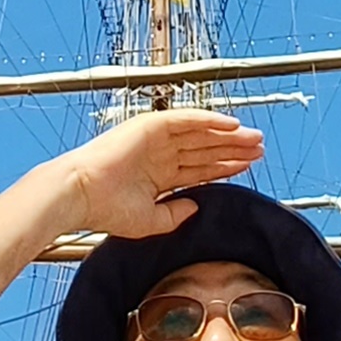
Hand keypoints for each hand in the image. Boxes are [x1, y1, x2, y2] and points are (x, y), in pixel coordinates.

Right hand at [57, 108, 264, 240]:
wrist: (81, 196)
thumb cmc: (105, 209)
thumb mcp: (150, 221)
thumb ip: (175, 214)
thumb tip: (196, 208)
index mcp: (158, 174)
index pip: (200, 169)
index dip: (225, 167)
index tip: (248, 166)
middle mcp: (159, 153)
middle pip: (205, 149)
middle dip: (233, 149)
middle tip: (259, 148)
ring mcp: (155, 138)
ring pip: (201, 133)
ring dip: (228, 134)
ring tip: (253, 138)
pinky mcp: (150, 125)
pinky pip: (187, 119)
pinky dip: (210, 120)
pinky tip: (232, 124)